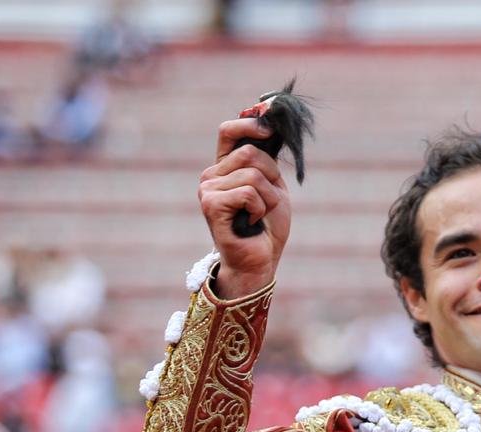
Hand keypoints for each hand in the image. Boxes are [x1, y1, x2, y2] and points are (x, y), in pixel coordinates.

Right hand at [198, 118, 291, 297]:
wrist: (259, 260)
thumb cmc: (267, 226)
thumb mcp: (273, 185)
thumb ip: (267, 158)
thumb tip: (267, 122)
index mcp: (225, 167)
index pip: (229, 131)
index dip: (250, 124)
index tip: (269, 129)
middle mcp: (212, 175)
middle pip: (250, 152)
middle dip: (271, 177)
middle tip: (267, 201)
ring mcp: (208, 188)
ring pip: (253, 174)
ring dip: (268, 197)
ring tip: (258, 215)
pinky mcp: (211, 203)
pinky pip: (249, 192)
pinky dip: (260, 208)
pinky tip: (251, 222)